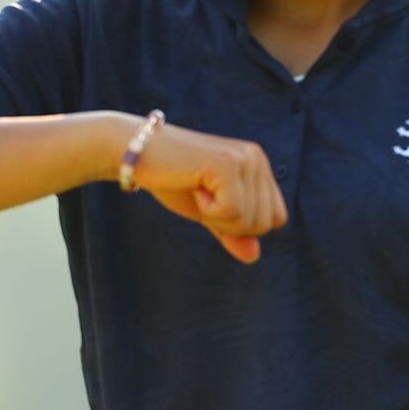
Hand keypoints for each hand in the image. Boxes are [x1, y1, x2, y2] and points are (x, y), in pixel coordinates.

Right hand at [119, 116, 287, 263]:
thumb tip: (254, 257)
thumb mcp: (207, 212)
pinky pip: (232, 211)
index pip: (275, 218)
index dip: (243, 226)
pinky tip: (193, 186)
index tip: (213, 203)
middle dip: (229, 224)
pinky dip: (207, 209)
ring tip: (196, 189)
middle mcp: (256, 158)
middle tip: (201, 196)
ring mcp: (244, 159)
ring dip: (216, 216)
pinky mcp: (227, 164)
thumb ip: (231, 231)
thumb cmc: (170, 180)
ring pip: (249, 221)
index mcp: (258, 166)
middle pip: (263, 224)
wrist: (133, 152)